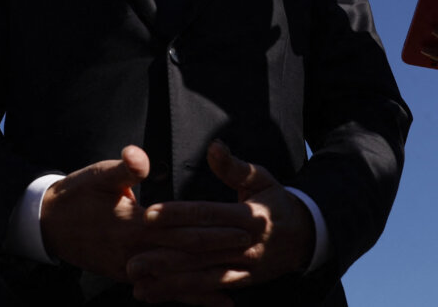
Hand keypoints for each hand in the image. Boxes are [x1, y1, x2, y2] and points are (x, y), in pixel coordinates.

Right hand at [40, 145, 252, 291]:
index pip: (182, 220)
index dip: (213, 219)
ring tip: (245, 273)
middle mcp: (137, 249)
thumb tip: (140, 158)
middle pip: (188, 249)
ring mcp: (133, 267)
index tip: (241, 218)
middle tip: (255, 244)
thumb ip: (122, 168)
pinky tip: (220, 300)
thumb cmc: (76, 195)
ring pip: (180, 274)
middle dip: (222, 247)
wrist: (48, 227)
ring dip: (212, 275)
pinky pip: (167, 288)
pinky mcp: (130, 277)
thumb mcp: (96, 175)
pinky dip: (193, 296)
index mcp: (133, 221)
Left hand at [127, 141, 314, 304]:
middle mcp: (245, 245)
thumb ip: (235, 167)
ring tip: (138, 283)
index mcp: (249, 216)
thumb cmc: (275, 202)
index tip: (148, 214)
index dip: (177, 215)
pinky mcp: (242, 282)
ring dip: (169, 282)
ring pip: (202, 276)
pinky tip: (157, 294)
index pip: (207, 214)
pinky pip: (209, 289)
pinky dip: (183, 294)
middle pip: (200, 250)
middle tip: (131, 259)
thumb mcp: (262, 179)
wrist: (305, 237)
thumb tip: (215, 146)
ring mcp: (244, 267)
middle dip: (164, 256)